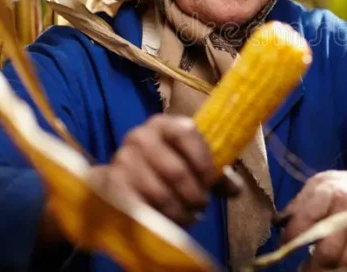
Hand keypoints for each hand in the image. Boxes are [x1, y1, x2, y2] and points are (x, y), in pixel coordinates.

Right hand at [86, 114, 241, 225]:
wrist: (121, 178)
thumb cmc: (165, 166)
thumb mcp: (192, 163)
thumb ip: (215, 172)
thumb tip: (235, 189)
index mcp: (163, 124)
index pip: (187, 133)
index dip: (203, 160)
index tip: (209, 181)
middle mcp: (140, 137)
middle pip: (176, 170)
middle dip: (194, 194)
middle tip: (201, 205)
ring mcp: (122, 160)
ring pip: (160, 194)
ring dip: (180, 211)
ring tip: (188, 216)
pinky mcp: (111, 186)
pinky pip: (141, 208)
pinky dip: (159, 219)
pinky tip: (168, 222)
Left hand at [279, 167, 346, 269]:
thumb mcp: (322, 184)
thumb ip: (298, 203)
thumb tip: (277, 223)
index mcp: (327, 191)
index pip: (300, 226)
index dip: (288, 242)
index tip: (284, 249)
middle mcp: (346, 208)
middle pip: (324, 253)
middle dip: (312, 266)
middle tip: (303, 268)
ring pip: (341, 263)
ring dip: (330, 268)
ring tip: (322, 265)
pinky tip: (342, 261)